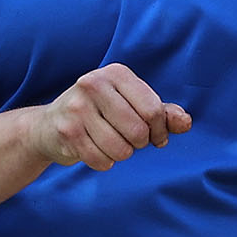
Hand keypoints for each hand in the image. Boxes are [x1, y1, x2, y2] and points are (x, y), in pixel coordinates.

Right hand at [32, 64, 190, 169]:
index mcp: (116, 74)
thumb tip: (185, 122)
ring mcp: (76, 107)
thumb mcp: (134, 106)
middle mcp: (93, 84)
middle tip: (131, 139)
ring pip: (121, 149)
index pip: (154, 110)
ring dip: (122, 154)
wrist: (50, 126)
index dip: (160, 131)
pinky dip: (104, 163)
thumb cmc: (103, 114)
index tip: (155, 135)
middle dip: (140, 143)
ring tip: (112, 143)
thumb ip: (164, 114)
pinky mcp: (66, 131)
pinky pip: (101, 160)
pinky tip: (96, 150)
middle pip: (138, 131)